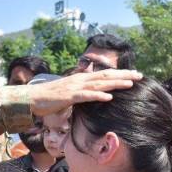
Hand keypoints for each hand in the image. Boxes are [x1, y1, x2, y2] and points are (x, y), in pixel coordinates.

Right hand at [27, 69, 141, 116]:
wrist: (32, 98)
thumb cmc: (49, 99)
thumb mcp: (69, 94)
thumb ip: (81, 93)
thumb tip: (91, 95)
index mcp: (81, 79)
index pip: (104, 74)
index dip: (119, 73)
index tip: (133, 74)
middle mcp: (80, 80)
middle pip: (105, 75)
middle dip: (123, 75)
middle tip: (140, 75)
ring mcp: (75, 87)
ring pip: (99, 84)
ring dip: (115, 83)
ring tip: (130, 83)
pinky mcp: (69, 96)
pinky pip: (86, 96)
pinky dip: (98, 95)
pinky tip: (109, 97)